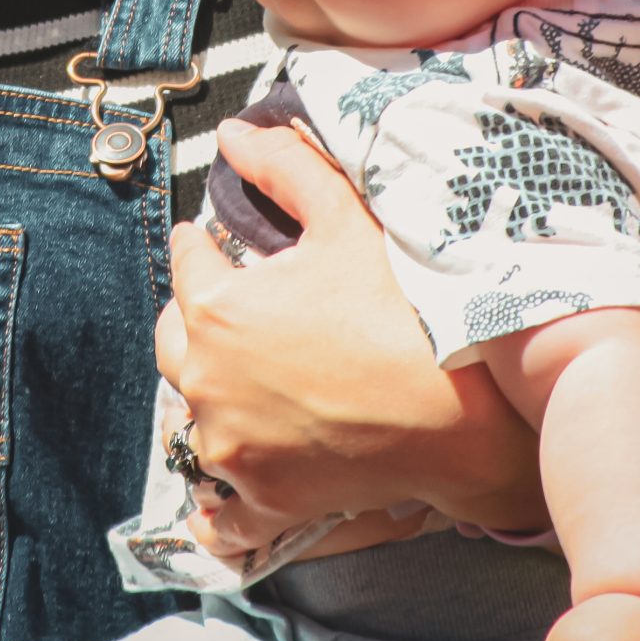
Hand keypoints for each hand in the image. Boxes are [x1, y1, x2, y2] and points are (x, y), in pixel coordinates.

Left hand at [155, 119, 545, 530]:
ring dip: (216, 394)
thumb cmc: (406, 310)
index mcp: (215, 308)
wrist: (464, 417)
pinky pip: (222, 507)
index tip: (215, 240)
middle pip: (175, 338)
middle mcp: (204, 380)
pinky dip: (224, 498)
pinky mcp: (259, 497)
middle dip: (197, 317)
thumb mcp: (349, 220)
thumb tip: (235, 133)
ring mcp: (229, 446)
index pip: (188, 258)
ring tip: (255, 379)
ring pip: (197, 413)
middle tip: (236, 308)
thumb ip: (286, 167)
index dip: (205, 243)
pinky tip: (232, 491)